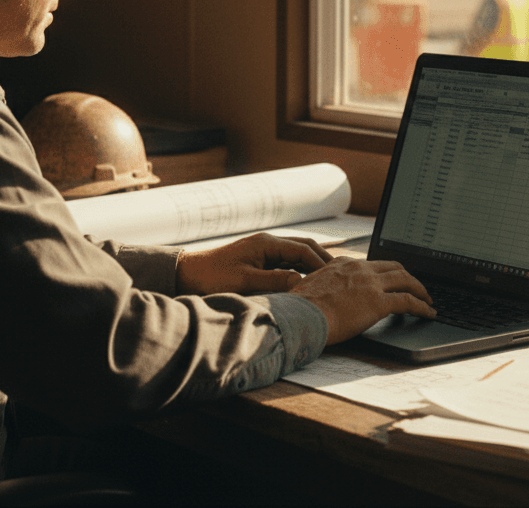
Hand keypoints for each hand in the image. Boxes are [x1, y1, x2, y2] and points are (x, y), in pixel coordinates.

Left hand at [175, 233, 333, 295]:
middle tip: (341, 277)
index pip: (303, 250)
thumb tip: (302, 282)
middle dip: (323, 261)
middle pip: (304, 248)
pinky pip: (286, 264)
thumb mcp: (245, 282)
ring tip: (329, 282)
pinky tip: (307, 284)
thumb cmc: (211, 276)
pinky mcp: (259, 262)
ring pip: (296, 256)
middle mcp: (268, 243)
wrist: (187, 275)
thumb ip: (275, 281)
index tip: (336, 277)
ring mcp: (264, 252)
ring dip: (312, 266)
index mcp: (266, 243)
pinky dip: (299, 271)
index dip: (321, 263)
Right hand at [290, 258, 434, 343]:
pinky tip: (428, 313)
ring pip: (406, 280)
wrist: (299, 315)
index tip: (393, 279)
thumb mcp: (311, 289)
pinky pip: (409, 301)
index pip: (373, 264)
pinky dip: (422, 306)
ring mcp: (370, 284)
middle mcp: (360, 269)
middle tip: (416, 287)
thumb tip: (325, 300)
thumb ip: (325, 288)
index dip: (387, 272)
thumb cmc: (299, 309)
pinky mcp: (378, 302)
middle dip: (409, 277)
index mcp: (343, 264)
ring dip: (420, 290)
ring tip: (427, 300)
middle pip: (394, 267)